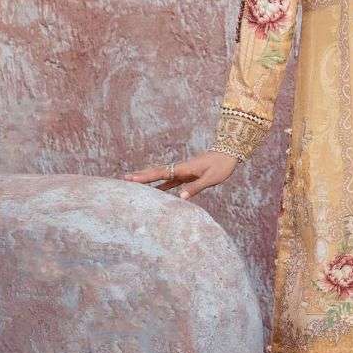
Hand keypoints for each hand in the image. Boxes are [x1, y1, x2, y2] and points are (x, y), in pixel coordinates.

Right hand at [121, 150, 237, 199]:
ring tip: (133, 183)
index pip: (161, 173)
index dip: (146, 177)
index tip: (132, 178)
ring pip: (161, 175)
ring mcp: (182, 171)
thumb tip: (181, 198)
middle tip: (124, 178)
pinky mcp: (187, 175)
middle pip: (156, 172)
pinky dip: (161, 185)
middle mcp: (180, 168)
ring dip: (148, 179)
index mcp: (183, 168)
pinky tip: (155, 192)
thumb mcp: (211, 178)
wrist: (228, 154)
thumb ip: (196, 187)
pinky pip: (170, 180)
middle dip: (141, 175)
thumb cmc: (221, 166)